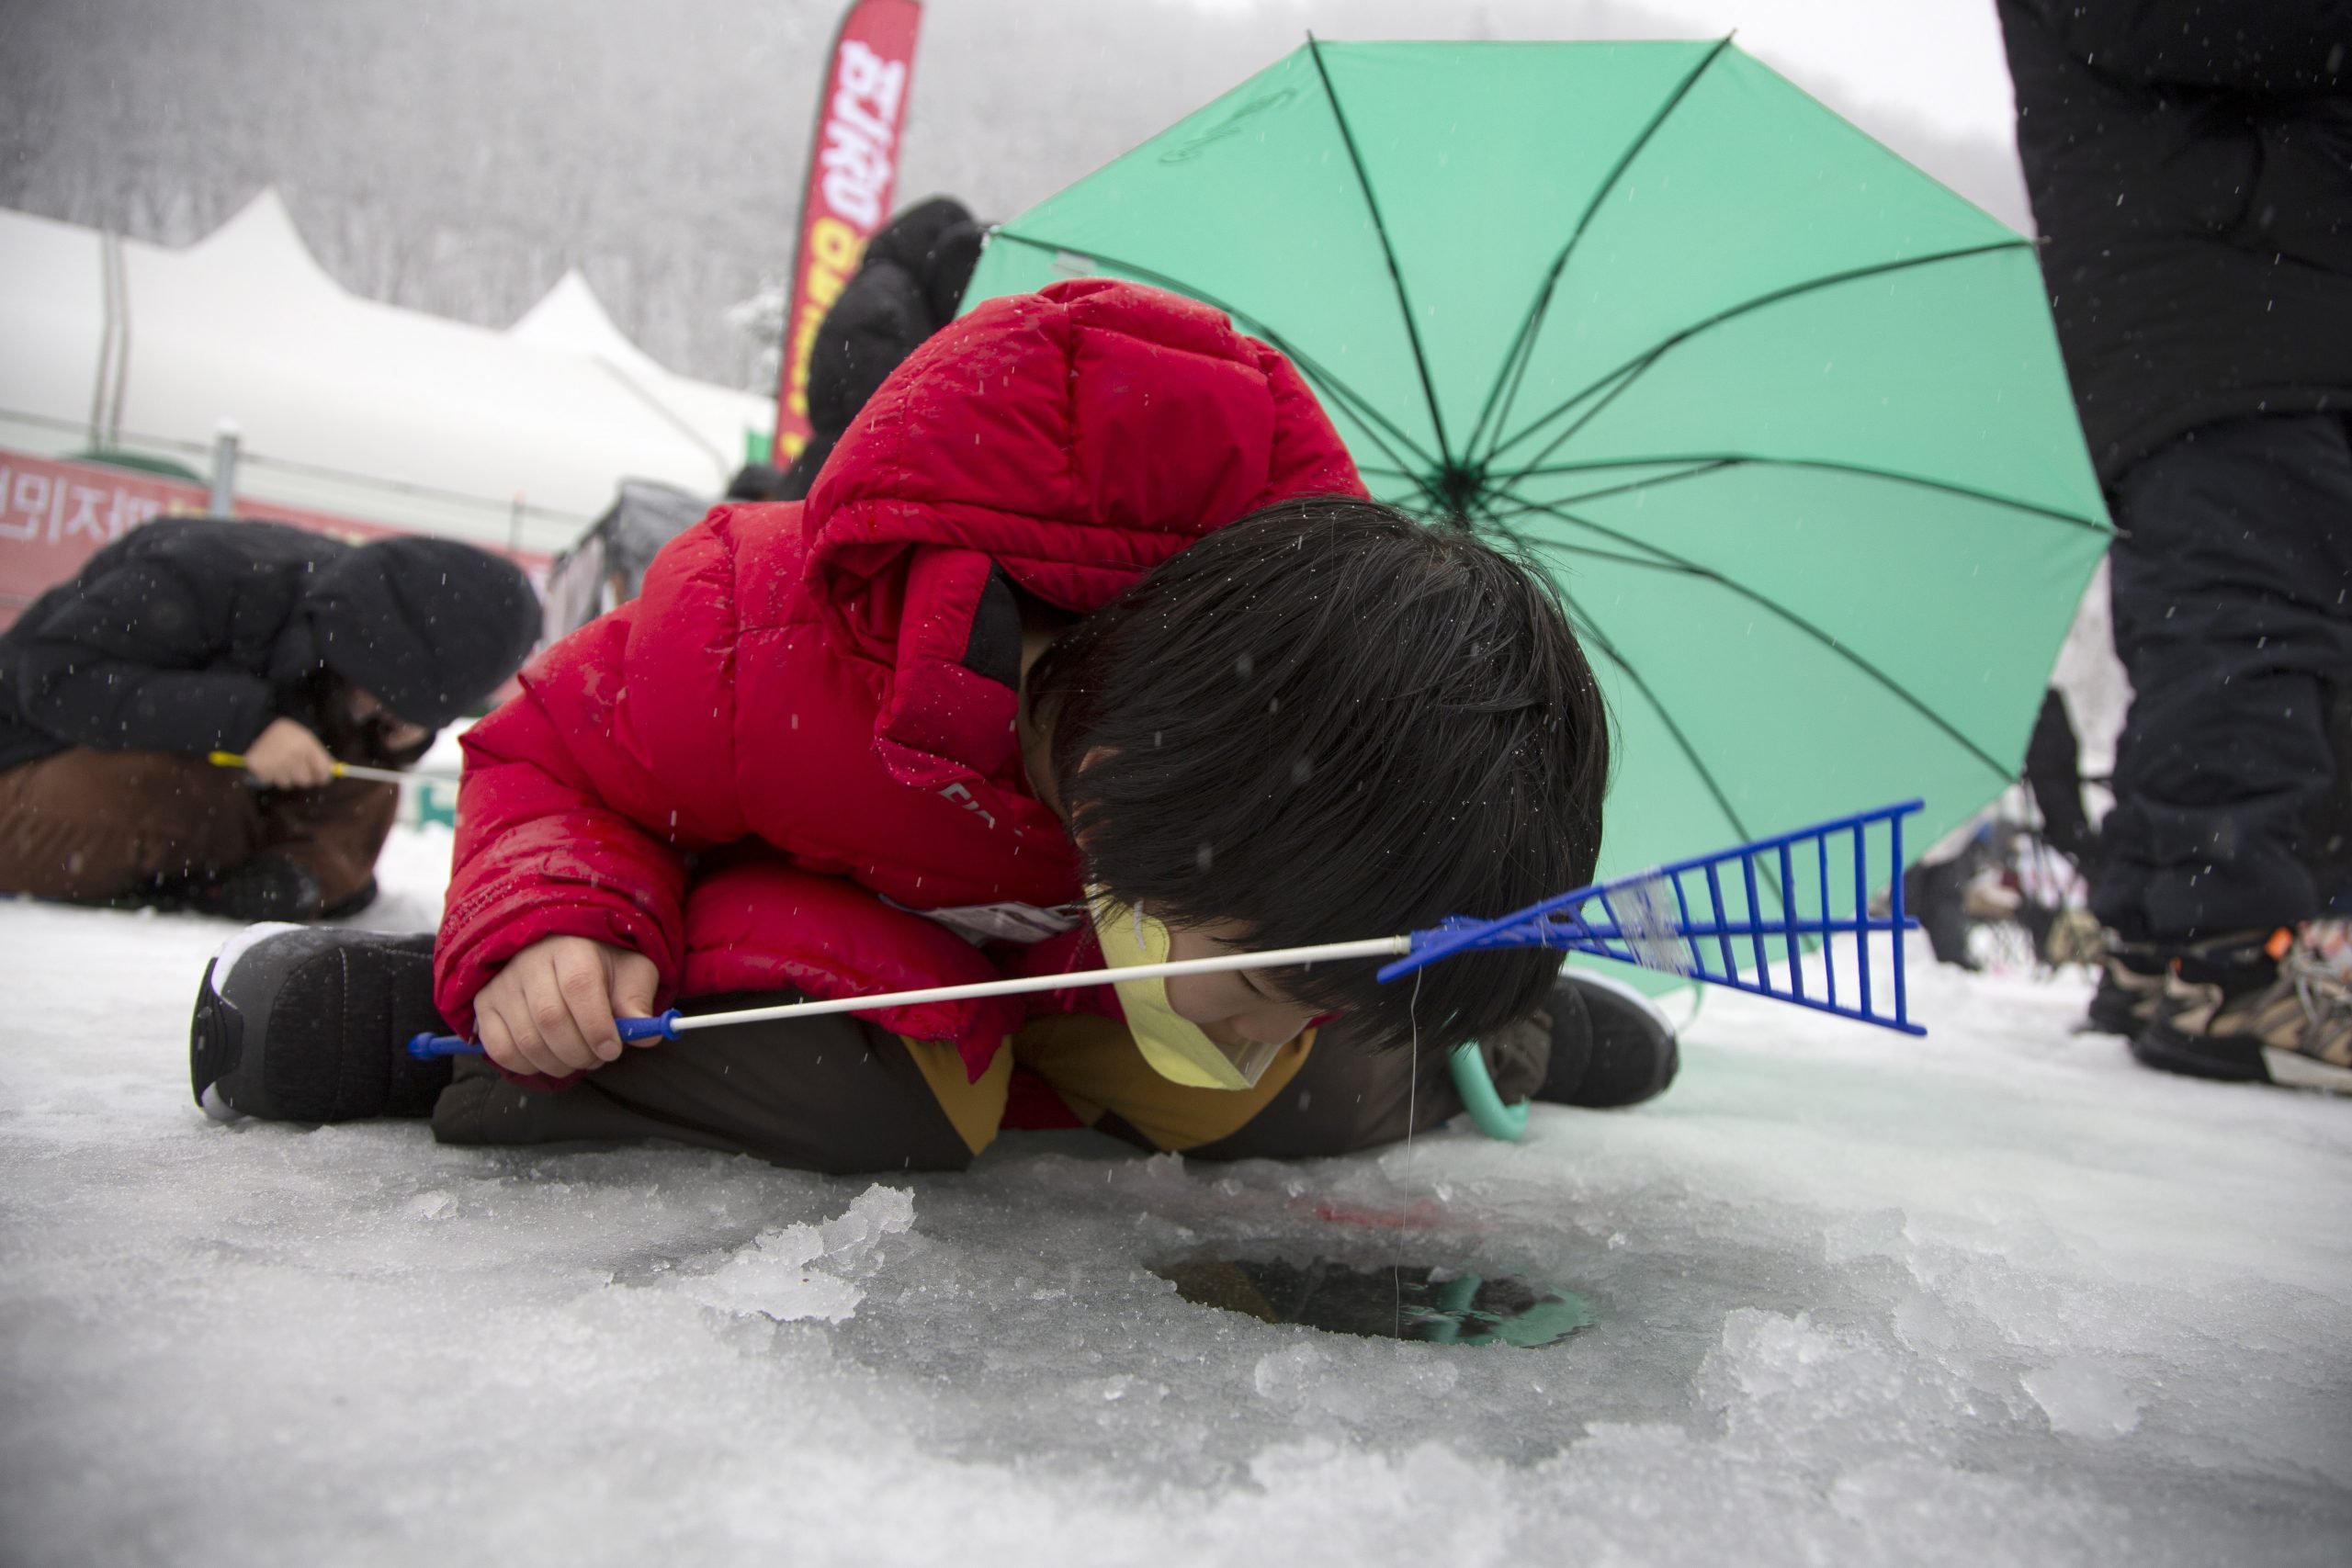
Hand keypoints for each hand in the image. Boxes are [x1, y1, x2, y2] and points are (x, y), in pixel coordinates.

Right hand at [242, 717, 336, 788]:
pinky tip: (269, 763)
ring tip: (280, 762)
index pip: (323, 771)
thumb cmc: (284, 733)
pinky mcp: (261, 770)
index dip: (323, 776)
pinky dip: (271, 775)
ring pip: (288, 784)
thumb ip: (319, 756)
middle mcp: (292, 757)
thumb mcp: (305, 738)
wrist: (254, 726)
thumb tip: (330, 773)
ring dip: (285, 776)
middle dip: (303, 776)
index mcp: (306, 746)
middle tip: (296, 766)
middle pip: (305, 781)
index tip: (321, 777)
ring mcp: (276, 765)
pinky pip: (272, 781)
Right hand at [472, 935, 661, 1077]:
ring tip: (577, 1057)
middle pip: (551, 1019)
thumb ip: (638, 1000)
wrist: (560, 947)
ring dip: (558, 1063)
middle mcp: (529, 961)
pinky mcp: (484, 1004)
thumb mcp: (631, 970)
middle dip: (580, 1052)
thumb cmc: (601, 962)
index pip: (579, 988)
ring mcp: (502, 984)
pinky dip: (527, 1065)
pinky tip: (548, 1057)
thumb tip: (646, 1035)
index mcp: (572, 947)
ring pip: (526, 1040)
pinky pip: (500, 1049)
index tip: (613, 1049)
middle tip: (598, 1057)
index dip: (597, 1027)